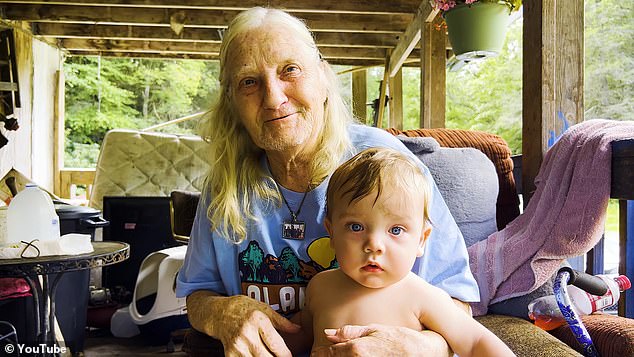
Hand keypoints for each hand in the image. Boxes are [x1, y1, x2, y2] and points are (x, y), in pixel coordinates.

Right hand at [188, 293, 300, 356]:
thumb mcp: (264, 309)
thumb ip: (282, 322)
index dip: (286, 354)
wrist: (219, 313)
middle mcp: (246, 334)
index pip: (275, 344)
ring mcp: (237, 346)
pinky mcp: (229, 355)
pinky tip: (258, 356)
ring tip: (271, 355)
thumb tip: (298, 329)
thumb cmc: (244, 309)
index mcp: (257, 320)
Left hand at [311, 324, 450, 356]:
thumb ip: (350, 333)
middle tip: (330, 353)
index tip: (318, 352)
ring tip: (344, 355)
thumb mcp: (374, 330)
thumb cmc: (399, 340)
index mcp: (356, 350)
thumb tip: (329, 333)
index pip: (325, 354)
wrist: (422, 353)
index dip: (319, 353)